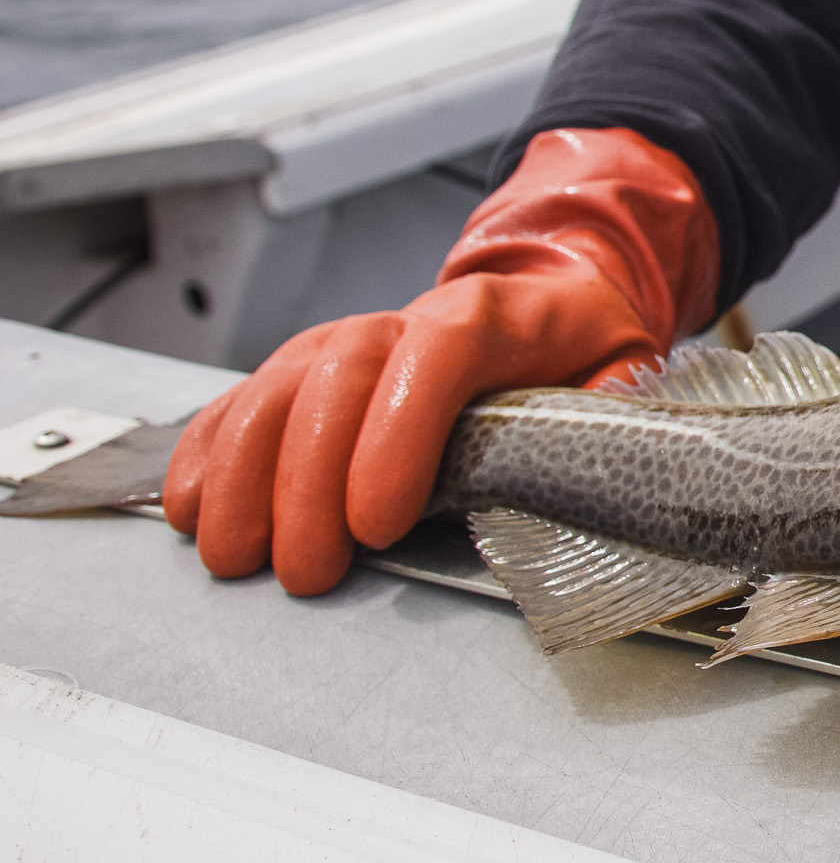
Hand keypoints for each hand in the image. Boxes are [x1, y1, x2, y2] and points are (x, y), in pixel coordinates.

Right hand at [164, 128, 718, 594]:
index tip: (377, 521)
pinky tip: (191, 506)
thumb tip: (603, 468)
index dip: (396, 436)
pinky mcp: (311, 366)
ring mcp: (350, 339)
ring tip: (234, 555)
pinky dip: (210, 450)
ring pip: (278, 384)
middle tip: (304, 570)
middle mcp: (408, 319)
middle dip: (307, 480)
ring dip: (243, 474)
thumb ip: (614, 414)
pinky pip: (244, 396)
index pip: (435, 358)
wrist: (552, 291)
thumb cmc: (585, 344)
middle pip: (339, 377)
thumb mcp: (626, 371)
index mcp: (493, 316)